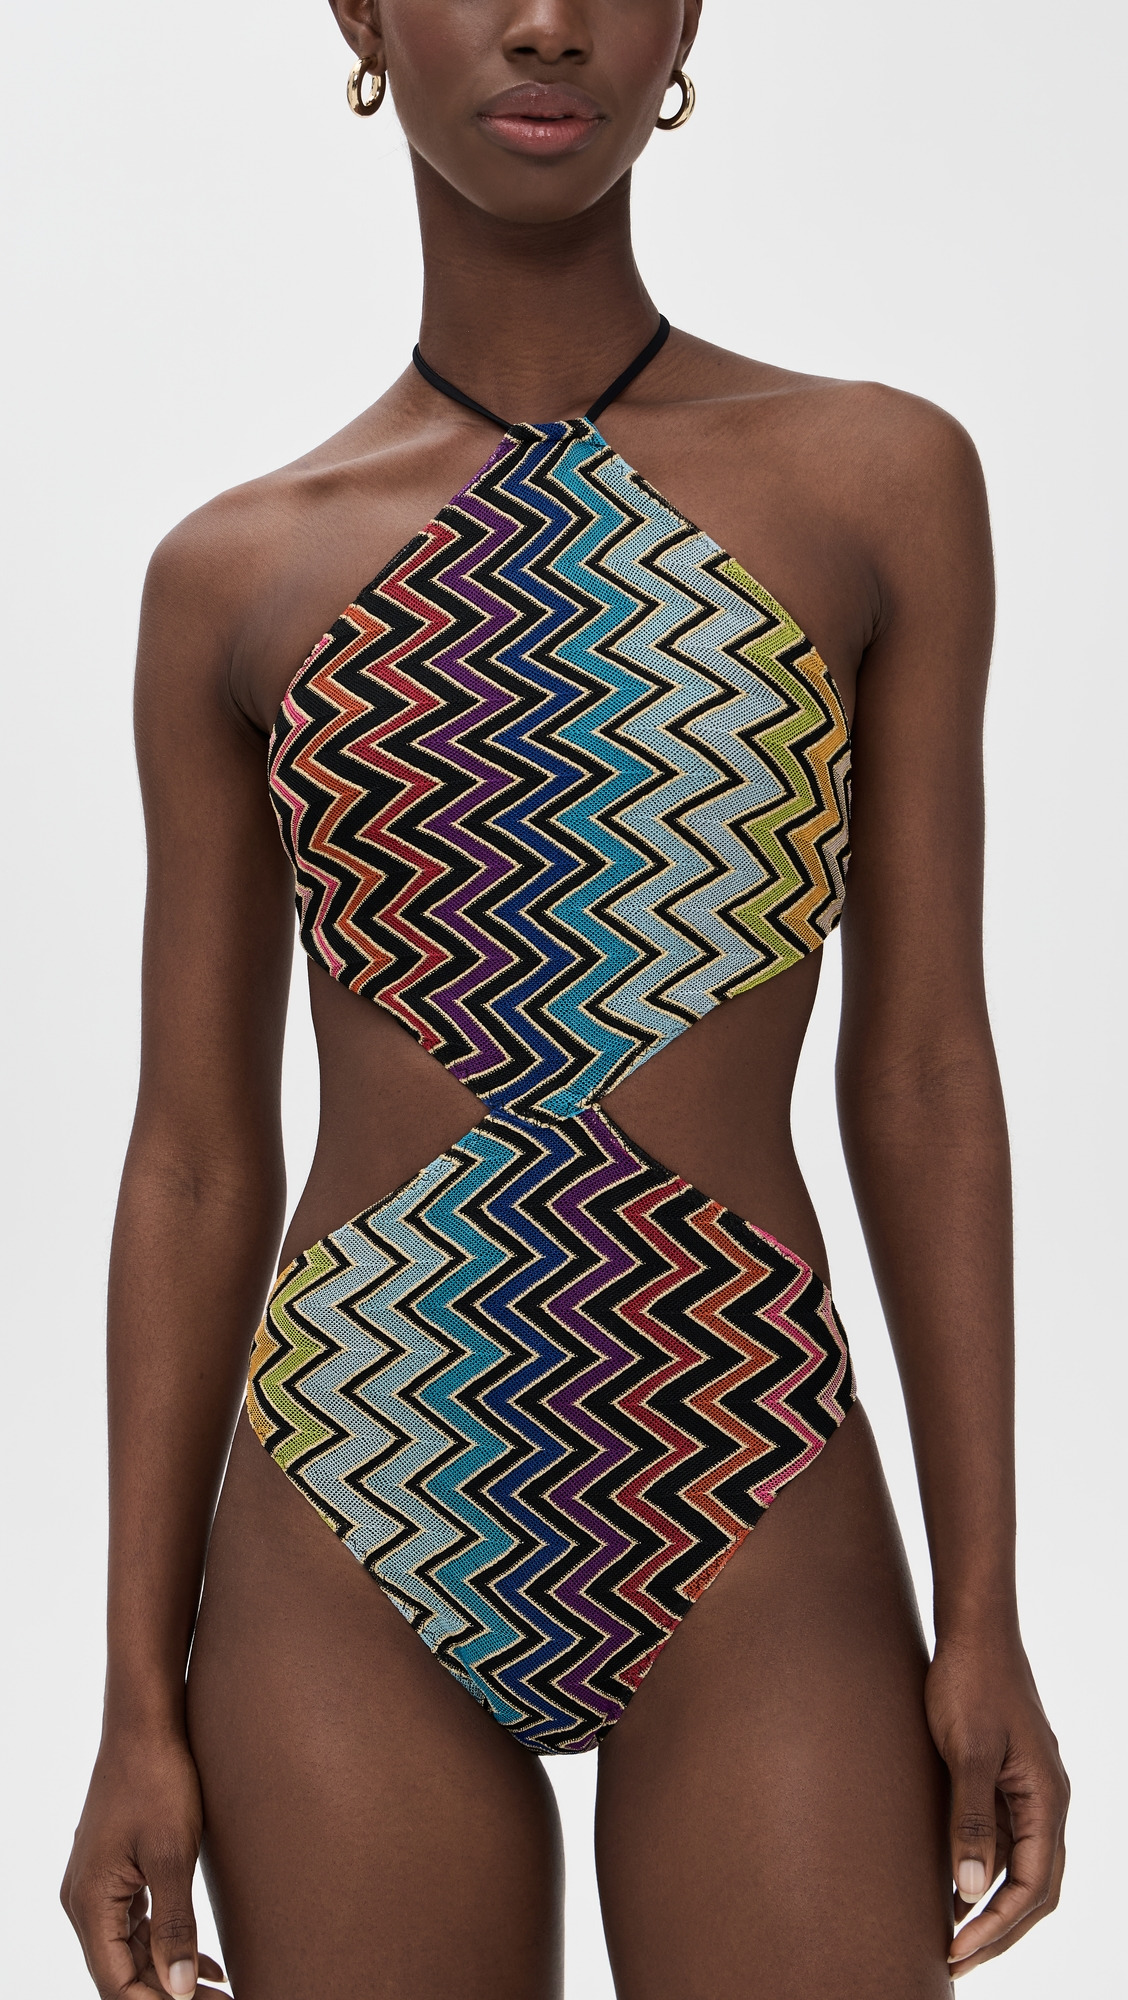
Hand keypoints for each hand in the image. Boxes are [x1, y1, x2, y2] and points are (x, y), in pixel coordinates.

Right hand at [61, 1727, 227, 1997]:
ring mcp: (96, 1886)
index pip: (117, 1984)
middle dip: (169, 1994)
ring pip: (129, 1951)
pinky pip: (135, 1924)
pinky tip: (204, 1958)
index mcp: (90, 1904)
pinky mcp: (113, 1873)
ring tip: (221, 1989)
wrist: (145, 1726)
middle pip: (122, 1972)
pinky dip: (165, 1944)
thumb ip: (175, 1926)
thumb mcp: (172, 1854)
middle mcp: (83, 1902)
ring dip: (170, 1973)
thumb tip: (181, 1989)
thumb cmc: (158, 1781)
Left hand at [925, 1632, 1068, 1978]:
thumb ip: (971, 1819)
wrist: (971, 1627)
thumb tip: (970, 1889)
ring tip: (946, 1935)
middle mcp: (1045, 1800)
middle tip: (952, 1961)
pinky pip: (1000, 1838)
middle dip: (997, 1930)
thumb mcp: (967, 1751)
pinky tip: (945, 1884)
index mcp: (1048, 1798)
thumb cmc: (970, 1681)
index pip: (1034, 1885)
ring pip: (1017, 1865)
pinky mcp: (1003, 1776)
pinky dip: (979, 1868)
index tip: (957, 1950)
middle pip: (1033, 1886)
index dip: (998, 1926)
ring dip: (988, 1904)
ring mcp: (1025, 1788)